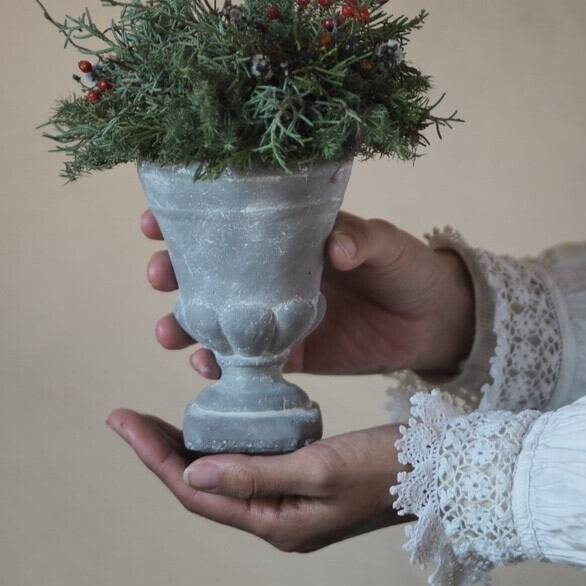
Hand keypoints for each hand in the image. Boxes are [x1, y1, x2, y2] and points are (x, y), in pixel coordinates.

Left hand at [106, 409, 407, 551]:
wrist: (442, 469)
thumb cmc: (386, 467)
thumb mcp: (318, 468)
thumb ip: (253, 474)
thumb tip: (192, 475)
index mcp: (276, 523)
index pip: (196, 492)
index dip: (154, 456)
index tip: (121, 420)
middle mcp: (277, 518)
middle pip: (202, 486)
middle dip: (161, 451)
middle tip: (126, 417)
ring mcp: (291, 502)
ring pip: (223, 475)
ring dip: (188, 447)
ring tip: (155, 420)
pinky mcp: (305, 480)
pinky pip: (250, 464)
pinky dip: (224, 441)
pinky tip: (217, 420)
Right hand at [143, 209, 474, 378]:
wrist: (433, 321)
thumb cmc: (406, 267)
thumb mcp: (384, 244)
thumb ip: (359, 241)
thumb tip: (334, 246)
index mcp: (286, 237)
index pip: (228, 222)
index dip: (187, 220)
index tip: (153, 222)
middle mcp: (270, 275)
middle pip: (207, 271)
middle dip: (172, 272)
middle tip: (158, 275)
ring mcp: (273, 316)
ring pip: (215, 318)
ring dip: (183, 323)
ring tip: (169, 332)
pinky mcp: (287, 355)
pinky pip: (243, 362)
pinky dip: (219, 364)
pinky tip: (205, 366)